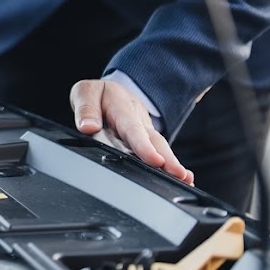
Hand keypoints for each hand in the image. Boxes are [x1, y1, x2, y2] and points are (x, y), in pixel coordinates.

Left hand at [69, 79, 193, 185]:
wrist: (110, 90)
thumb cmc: (99, 94)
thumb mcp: (85, 92)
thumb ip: (86, 108)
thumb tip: (88, 127)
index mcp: (123, 108)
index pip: (134, 129)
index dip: (144, 146)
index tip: (155, 160)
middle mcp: (139, 121)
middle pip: (155, 140)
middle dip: (168, 159)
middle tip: (179, 174)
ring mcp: (145, 131)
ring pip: (160, 148)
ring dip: (172, 164)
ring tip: (185, 180)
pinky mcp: (147, 141)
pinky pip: (159, 152)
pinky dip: (171, 165)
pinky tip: (183, 179)